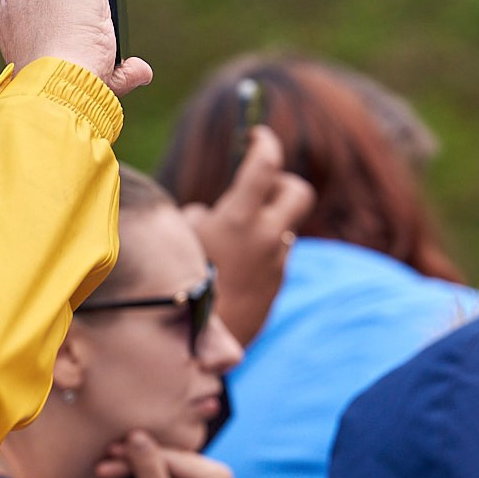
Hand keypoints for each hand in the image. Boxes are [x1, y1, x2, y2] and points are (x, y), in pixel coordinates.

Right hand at [98, 430, 230, 477]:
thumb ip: (148, 467)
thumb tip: (136, 434)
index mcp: (215, 476)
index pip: (171, 457)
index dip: (139, 455)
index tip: (110, 450)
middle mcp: (210, 474)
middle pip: (164, 457)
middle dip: (132, 460)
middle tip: (104, 456)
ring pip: (155, 463)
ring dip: (129, 466)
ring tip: (103, 469)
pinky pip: (154, 472)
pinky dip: (134, 474)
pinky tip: (112, 470)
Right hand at [183, 126, 313, 345]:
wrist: (201, 342)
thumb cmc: (181, 285)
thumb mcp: (181, 241)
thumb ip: (201, 219)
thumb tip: (210, 214)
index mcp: (239, 219)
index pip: (266, 163)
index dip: (264, 142)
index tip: (257, 135)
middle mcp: (267, 238)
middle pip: (298, 191)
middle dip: (281, 182)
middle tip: (260, 187)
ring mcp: (277, 263)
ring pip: (284, 226)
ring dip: (265, 223)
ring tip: (232, 238)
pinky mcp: (278, 285)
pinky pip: (275, 256)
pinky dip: (260, 252)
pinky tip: (233, 268)